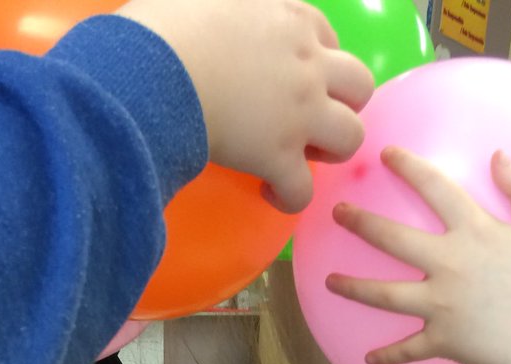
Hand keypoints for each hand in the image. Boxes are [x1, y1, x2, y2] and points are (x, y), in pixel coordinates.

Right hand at [117, 0, 372, 212]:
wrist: (151, 70)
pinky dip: (290, 197)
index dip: (318, 61)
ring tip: (299, 156)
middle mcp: (306, 64)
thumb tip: (212, 10)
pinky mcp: (279, 157)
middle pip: (360, 86)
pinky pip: (304, 191)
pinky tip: (270, 192)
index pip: (327, 37)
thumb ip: (224, 5)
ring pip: (351, 138)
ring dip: (330, 150)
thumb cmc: (162, 27)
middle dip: (342, 104)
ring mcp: (299, 113)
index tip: (296, 76)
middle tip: (308, 119)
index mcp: (289, 19)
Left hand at [325, 146, 510, 363]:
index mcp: (472, 232)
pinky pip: (407, 349)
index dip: (408, 166)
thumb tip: (500, 156)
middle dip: (360, 222)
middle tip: (337, 213)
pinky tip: (369, 358)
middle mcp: (446, 264)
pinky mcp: (440, 340)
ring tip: (329, 282)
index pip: (434, 188)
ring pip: (384, 295)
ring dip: (353, 287)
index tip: (384, 153)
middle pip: (392, 239)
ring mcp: (438, 305)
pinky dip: (388, 356)